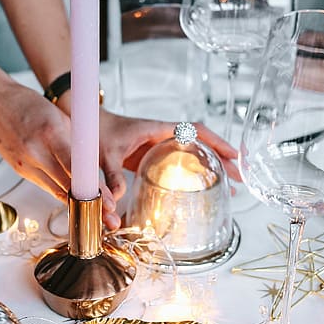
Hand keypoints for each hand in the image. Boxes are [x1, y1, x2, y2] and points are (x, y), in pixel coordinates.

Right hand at [0, 80, 120, 226]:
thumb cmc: (28, 105)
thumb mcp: (61, 117)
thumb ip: (77, 142)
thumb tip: (95, 164)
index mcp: (51, 134)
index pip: (77, 170)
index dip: (94, 189)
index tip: (108, 201)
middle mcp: (36, 152)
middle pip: (68, 187)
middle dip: (90, 202)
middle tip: (108, 214)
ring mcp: (25, 164)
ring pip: (57, 192)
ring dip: (76, 201)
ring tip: (96, 210)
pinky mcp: (20, 171)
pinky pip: (46, 186)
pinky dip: (61, 191)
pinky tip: (73, 196)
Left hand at [98, 110, 240, 202]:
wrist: (83, 123)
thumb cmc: (94, 132)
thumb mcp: (103, 155)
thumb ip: (111, 176)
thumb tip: (117, 200)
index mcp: (157, 130)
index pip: (195, 131)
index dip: (216, 142)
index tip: (233, 155)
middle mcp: (162, 136)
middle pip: (201, 143)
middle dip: (223, 158)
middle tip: (240, 178)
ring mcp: (158, 146)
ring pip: (194, 153)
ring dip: (212, 166)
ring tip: (230, 186)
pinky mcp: (152, 156)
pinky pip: (180, 162)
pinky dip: (195, 172)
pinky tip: (202, 186)